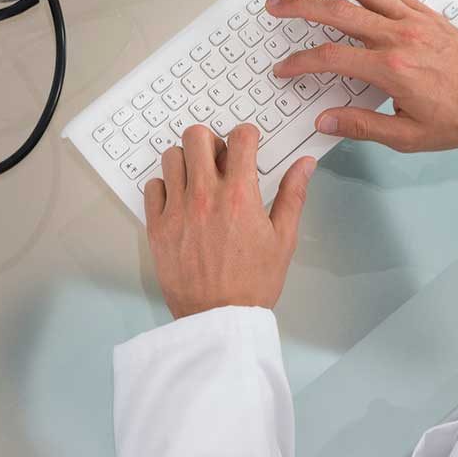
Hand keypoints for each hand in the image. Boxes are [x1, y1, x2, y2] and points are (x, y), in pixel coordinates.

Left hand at [142, 122, 316, 318]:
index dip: (247, 136)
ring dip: (187, 162)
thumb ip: (293, 195)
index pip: (241, 137)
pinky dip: (165, 188)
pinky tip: (180, 202)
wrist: (219, 320)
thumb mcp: (283, 239)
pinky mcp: (157, 227)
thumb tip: (304, 165)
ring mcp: (177, 210)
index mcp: (240, 196)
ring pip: (172, 156)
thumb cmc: (253, 284)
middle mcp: (206, 196)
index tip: (248, 146)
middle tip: (220, 161)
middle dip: (212, 142)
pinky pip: (153, 187)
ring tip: (199, 181)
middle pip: (198, 136)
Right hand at [265, 0, 457, 152]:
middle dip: (302, 6)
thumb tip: (325, 121)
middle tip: (277, 5)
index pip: (332, 57)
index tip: (285, 69)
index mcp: (393, 69)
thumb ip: (363, 126)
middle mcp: (400, 36)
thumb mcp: (409, 136)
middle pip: (340, 11)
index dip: (301, 63)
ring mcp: (413, 19)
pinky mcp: (424, 12)